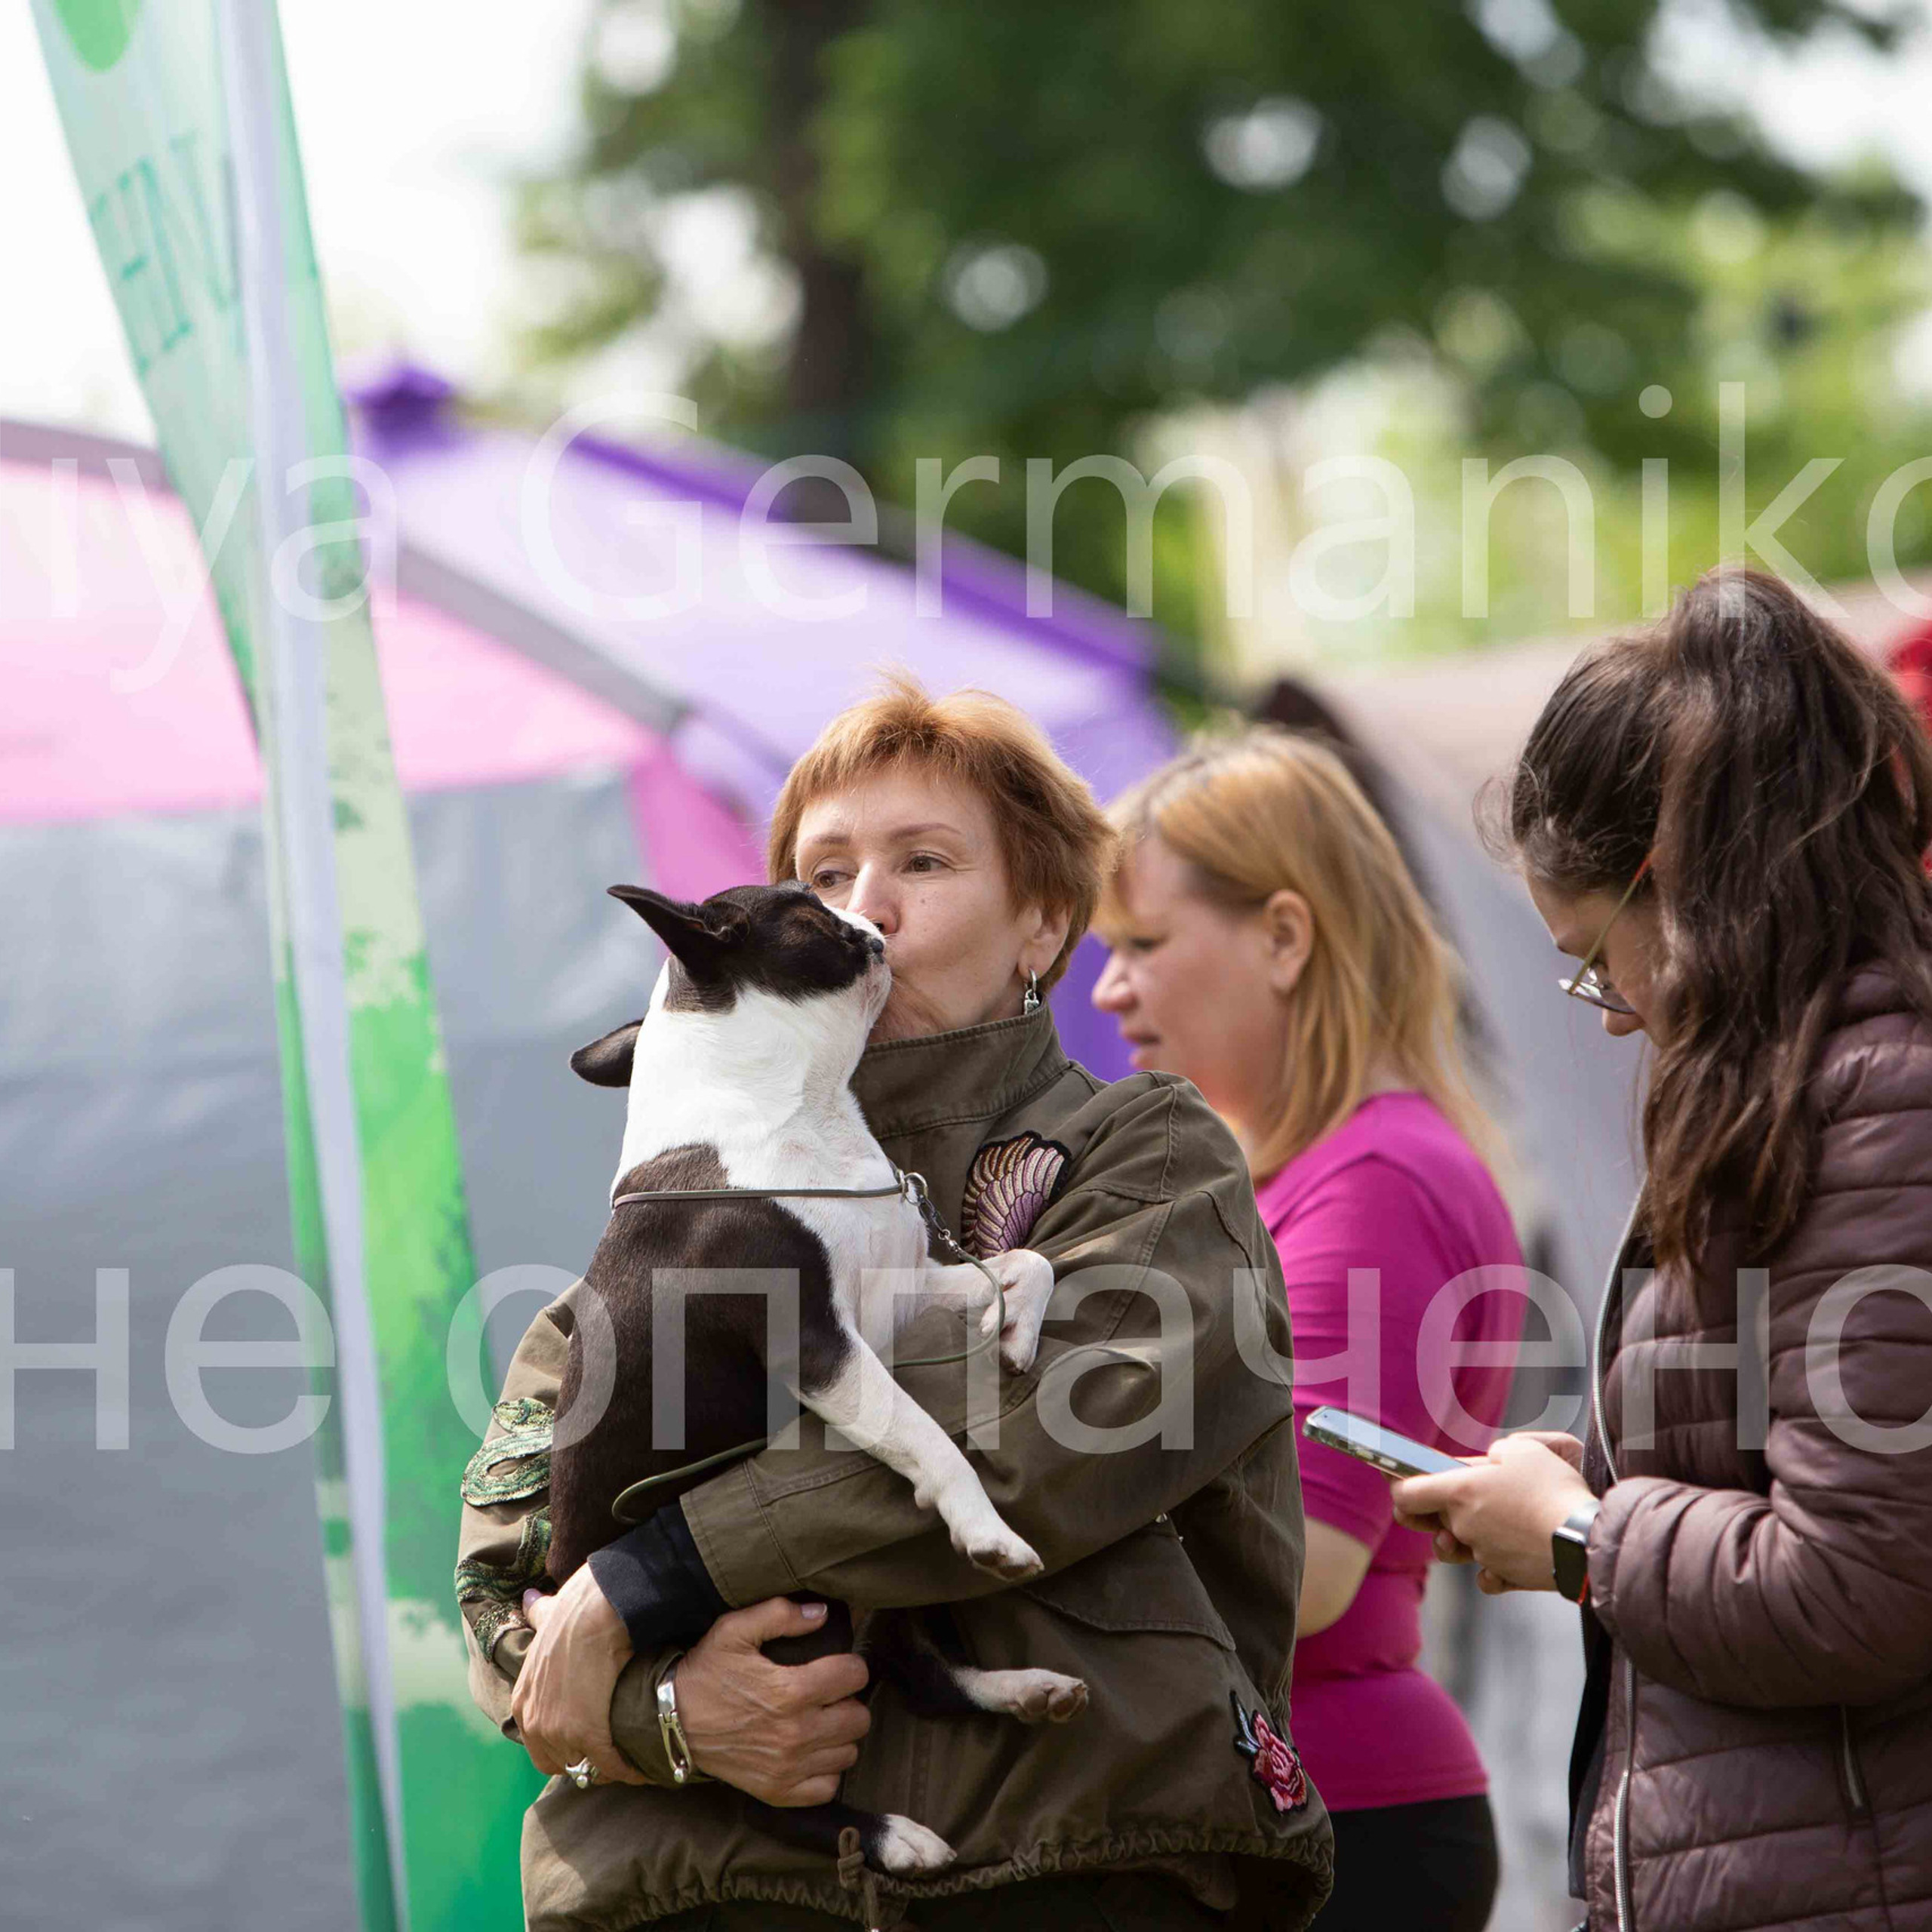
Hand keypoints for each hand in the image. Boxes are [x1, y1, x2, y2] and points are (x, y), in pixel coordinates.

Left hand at [511, 1567, 644, 1784]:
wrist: (599, 1609)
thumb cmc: (578, 1607)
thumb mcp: (548, 1615)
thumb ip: (537, 1614)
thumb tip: (528, 1599)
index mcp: (523, 1700)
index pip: (540, 1745)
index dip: (567, 1745)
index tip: (591, 1739)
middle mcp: (534, 1722)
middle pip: (561, 1762)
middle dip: (587, 1760)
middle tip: (614, 1751)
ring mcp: (558, 1731)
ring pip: (586, 1766)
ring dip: (609, 1766)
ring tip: (632, 1756)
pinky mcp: (587, 1734)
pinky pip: (610, 1764)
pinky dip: (628, 1767)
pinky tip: (644, 1763)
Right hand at [674, 1598, 871, 1805]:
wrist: (671, 1723)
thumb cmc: (706, 1673)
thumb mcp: (735, 1630)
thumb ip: (780, 1614)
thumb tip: (822, 1613)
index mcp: (790, 1690)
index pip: (854, 1676)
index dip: (851, 1665)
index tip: (838, 1665)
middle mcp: (795, 1733)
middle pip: (858, 1718)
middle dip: (849, 1701)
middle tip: (829, 1694)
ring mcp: (788, 1768)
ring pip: (848, 1753)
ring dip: (840, 1736)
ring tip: (820, 1721)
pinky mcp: (778, 1792)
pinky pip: (827, 1787)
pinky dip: (825, 1770)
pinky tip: (811, 1752)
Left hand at [1389, 1433, 1593, 1594]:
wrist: (1586, 1539)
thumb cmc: (1553, 1488)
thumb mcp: (1523, 1450)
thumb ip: (1496, 1455)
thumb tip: (1491, 1462)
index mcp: (1459, 1492)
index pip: (1405, 1494)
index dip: (1397, 1486)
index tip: (1396, 1480)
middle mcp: (1463, 1526)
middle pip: (1430, 1523)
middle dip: (1433, 1515)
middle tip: (1447, 1504)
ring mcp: (1483, 1554)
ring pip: (1458, 1549)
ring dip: (1463, 1539)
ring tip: (1487, 1524)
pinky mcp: (1506, 1577)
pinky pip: (1488, 1575)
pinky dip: (1494, 1569)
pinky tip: (1508, 1556)